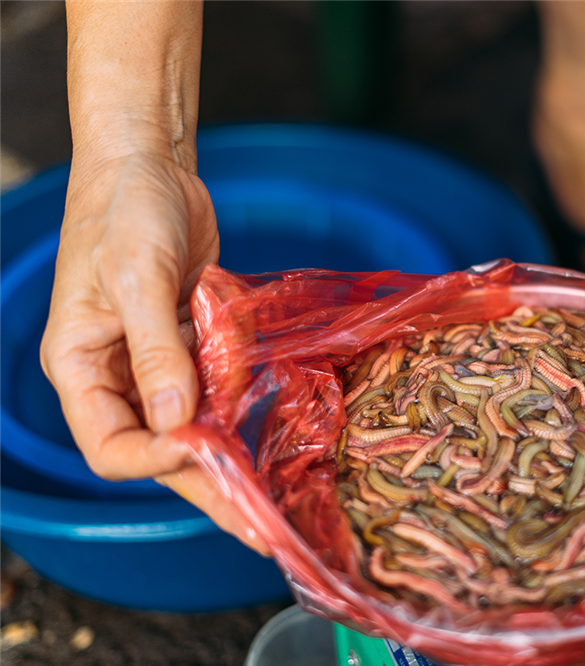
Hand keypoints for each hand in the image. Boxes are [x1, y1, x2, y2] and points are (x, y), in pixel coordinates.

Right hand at [40, 151, 267, 553]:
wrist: (151, 168)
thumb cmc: (125, 213)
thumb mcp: (135, 277)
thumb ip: (156, 350)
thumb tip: (175, 421)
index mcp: (83, 367)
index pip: (111, 444)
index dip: (154, 459)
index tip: (199, 447)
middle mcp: (120, 375)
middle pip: (161, 448)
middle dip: (208, 486)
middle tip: (258, 526)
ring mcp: (160, 362)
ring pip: (195, 425)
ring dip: (232, 454)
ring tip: (277, 496)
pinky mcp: (194, 343)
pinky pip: (219, 388)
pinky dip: (244, 408)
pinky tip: (280, 432)